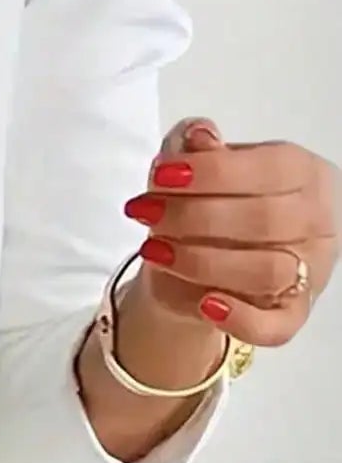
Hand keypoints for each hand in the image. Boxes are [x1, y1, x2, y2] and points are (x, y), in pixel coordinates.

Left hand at [123, 119, 338, 345]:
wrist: (207, 259)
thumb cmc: (213, 203)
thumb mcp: (200, 168)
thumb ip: (198, 149)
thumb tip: (198, 136)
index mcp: (304, 173)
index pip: (268, 169)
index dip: (212, 172)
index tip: (160, 175)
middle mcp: (317, 221)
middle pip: (263, 220)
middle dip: (194, 217)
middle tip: (146, 214)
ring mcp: (311, 270)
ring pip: (266, 271)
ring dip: (202, 262)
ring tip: (154, 251)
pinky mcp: (292, 314)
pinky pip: (276, 327)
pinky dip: (241, 320)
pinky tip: (204, 305)